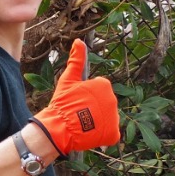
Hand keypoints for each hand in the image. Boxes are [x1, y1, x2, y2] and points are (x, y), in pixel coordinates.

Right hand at [33, 39, 120, 154]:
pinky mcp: (114, 133)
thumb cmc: (62, 102)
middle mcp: (113, 99)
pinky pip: (110, 133)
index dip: (86, 96)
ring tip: (82, 124)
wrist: (60, 127)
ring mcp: (114, 117)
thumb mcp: (68, 79)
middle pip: (103, 104)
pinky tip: (90, 133)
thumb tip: (78, 41)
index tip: (76, 101)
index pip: (98, 90)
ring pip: (106, 118)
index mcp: (104, 85)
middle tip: (78, 112)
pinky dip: (102, 134)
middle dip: (92, 108)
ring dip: (97, 121)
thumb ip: (76, 60)